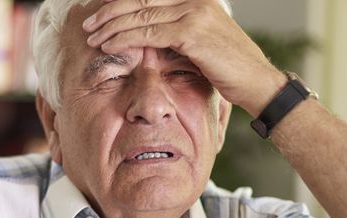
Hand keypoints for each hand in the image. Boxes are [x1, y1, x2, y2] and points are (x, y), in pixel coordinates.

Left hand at [82, 0, 284, 115]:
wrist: (257, 82)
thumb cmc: (230, 68)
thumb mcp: (202, 43)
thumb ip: (177, 33)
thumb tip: (149, 36)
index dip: (122, 3)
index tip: (101, 13)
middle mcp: (195, 0)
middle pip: (141, 0)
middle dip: (111, 12)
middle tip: (89, 23)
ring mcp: (194, 13)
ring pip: (141, 16)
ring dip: (112, 26)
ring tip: (93, 36)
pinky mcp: (192, 32)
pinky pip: (149, 33)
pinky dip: (125, 39)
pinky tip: (109, 45)